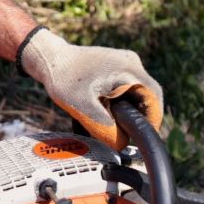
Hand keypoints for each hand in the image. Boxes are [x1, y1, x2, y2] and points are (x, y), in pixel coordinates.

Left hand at [21, 29, 162, 149]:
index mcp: (128, 70)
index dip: (153, 120)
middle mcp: (132, 63)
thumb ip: (104, 128)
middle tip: (133, 136)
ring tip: (121, 126)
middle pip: (149, 96)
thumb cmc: (64, 80)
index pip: (153, 98)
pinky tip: (113, 113)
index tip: (145, 138)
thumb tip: (121, 145)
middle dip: (143, 117)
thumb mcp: (83, 109)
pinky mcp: (119, 66)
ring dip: (134, 110)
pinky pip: (131, 87)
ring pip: (140, 92)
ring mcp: (126, 62)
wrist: (50, 58)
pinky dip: (126, 102)